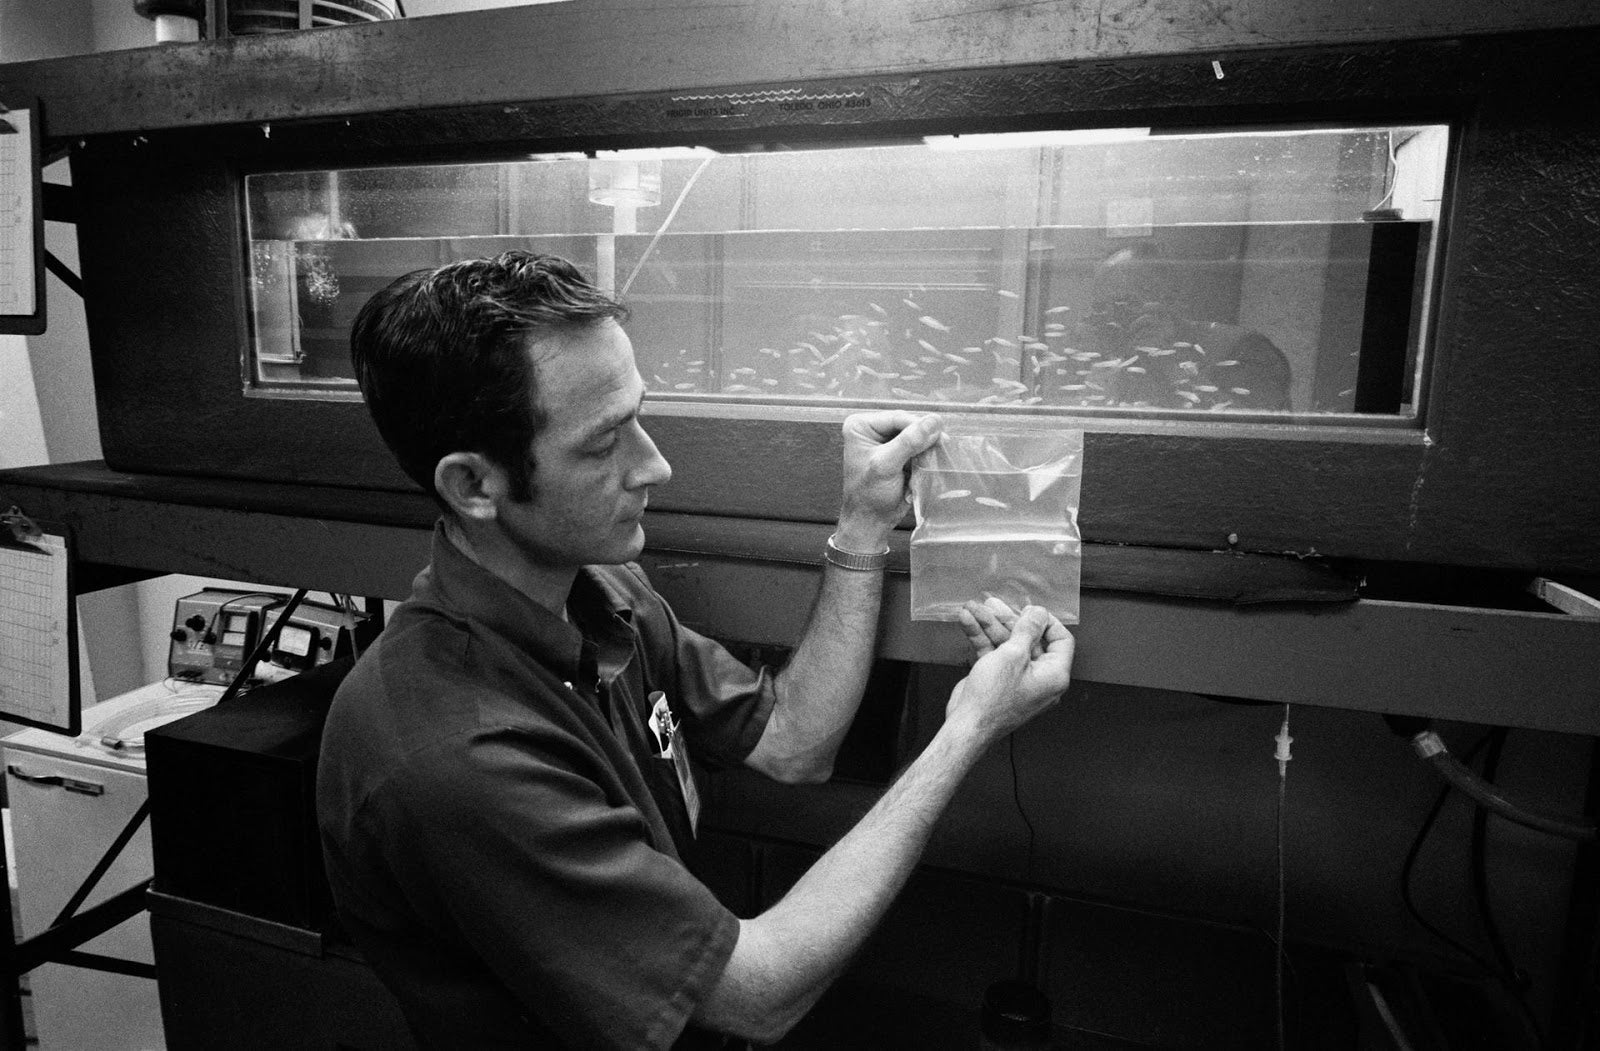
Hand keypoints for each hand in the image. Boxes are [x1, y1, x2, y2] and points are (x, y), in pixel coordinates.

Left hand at [835, 411, 942, 549]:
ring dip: (928, 448)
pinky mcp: (899, 453)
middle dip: (925, 438)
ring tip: (934, 460)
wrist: (871, 521)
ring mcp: (887, 441)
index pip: (897, 418)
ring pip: (918, 436)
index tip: (941, 437)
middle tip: (942, 448)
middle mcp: (873, 429)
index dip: (920, 426)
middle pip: (909, 425)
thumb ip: (908, 442)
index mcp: (862, 426)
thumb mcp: (886, 466)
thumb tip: (934, 421)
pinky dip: (927, 457)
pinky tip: (930, 465)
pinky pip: (920, 448)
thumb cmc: (869, 495)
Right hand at [945, 606, 1073, 741]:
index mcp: (1054, 675)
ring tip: (973, 608)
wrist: (967, 726)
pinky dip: (981, 638)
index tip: (1029, 610)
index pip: (1061, 640)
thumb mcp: (1013, 655)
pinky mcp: (999, 680)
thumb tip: (1039, 613)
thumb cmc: (993, 699)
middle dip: (1008, 620)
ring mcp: (1017, 679)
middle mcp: (1039, 678)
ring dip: (989, 625)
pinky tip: (967, 622)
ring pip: (1007, 645)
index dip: (1046, 622)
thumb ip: (1028, 629)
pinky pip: (994, 654)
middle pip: (1029, 639)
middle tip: (994, 604)